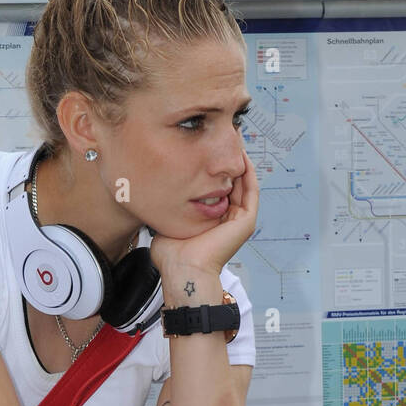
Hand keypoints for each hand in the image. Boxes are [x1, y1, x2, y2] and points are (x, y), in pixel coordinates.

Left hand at [149, 149, 259, 277]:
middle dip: (228, 158)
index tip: (207, 146)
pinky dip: (248, 171)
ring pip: (244, 182)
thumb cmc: (172, 254)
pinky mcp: (246, 221)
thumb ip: (168, 205)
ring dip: (240, 160)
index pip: (218, 186)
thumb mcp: (169, 220)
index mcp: (213, 219)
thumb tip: (155, 189)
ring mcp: (239, 220)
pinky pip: (251, 190)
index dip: (214, 166)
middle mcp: (228, 218)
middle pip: (233, 181)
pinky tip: (240, 155)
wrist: (182, 270)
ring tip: (234, 139)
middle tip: (224, 134)